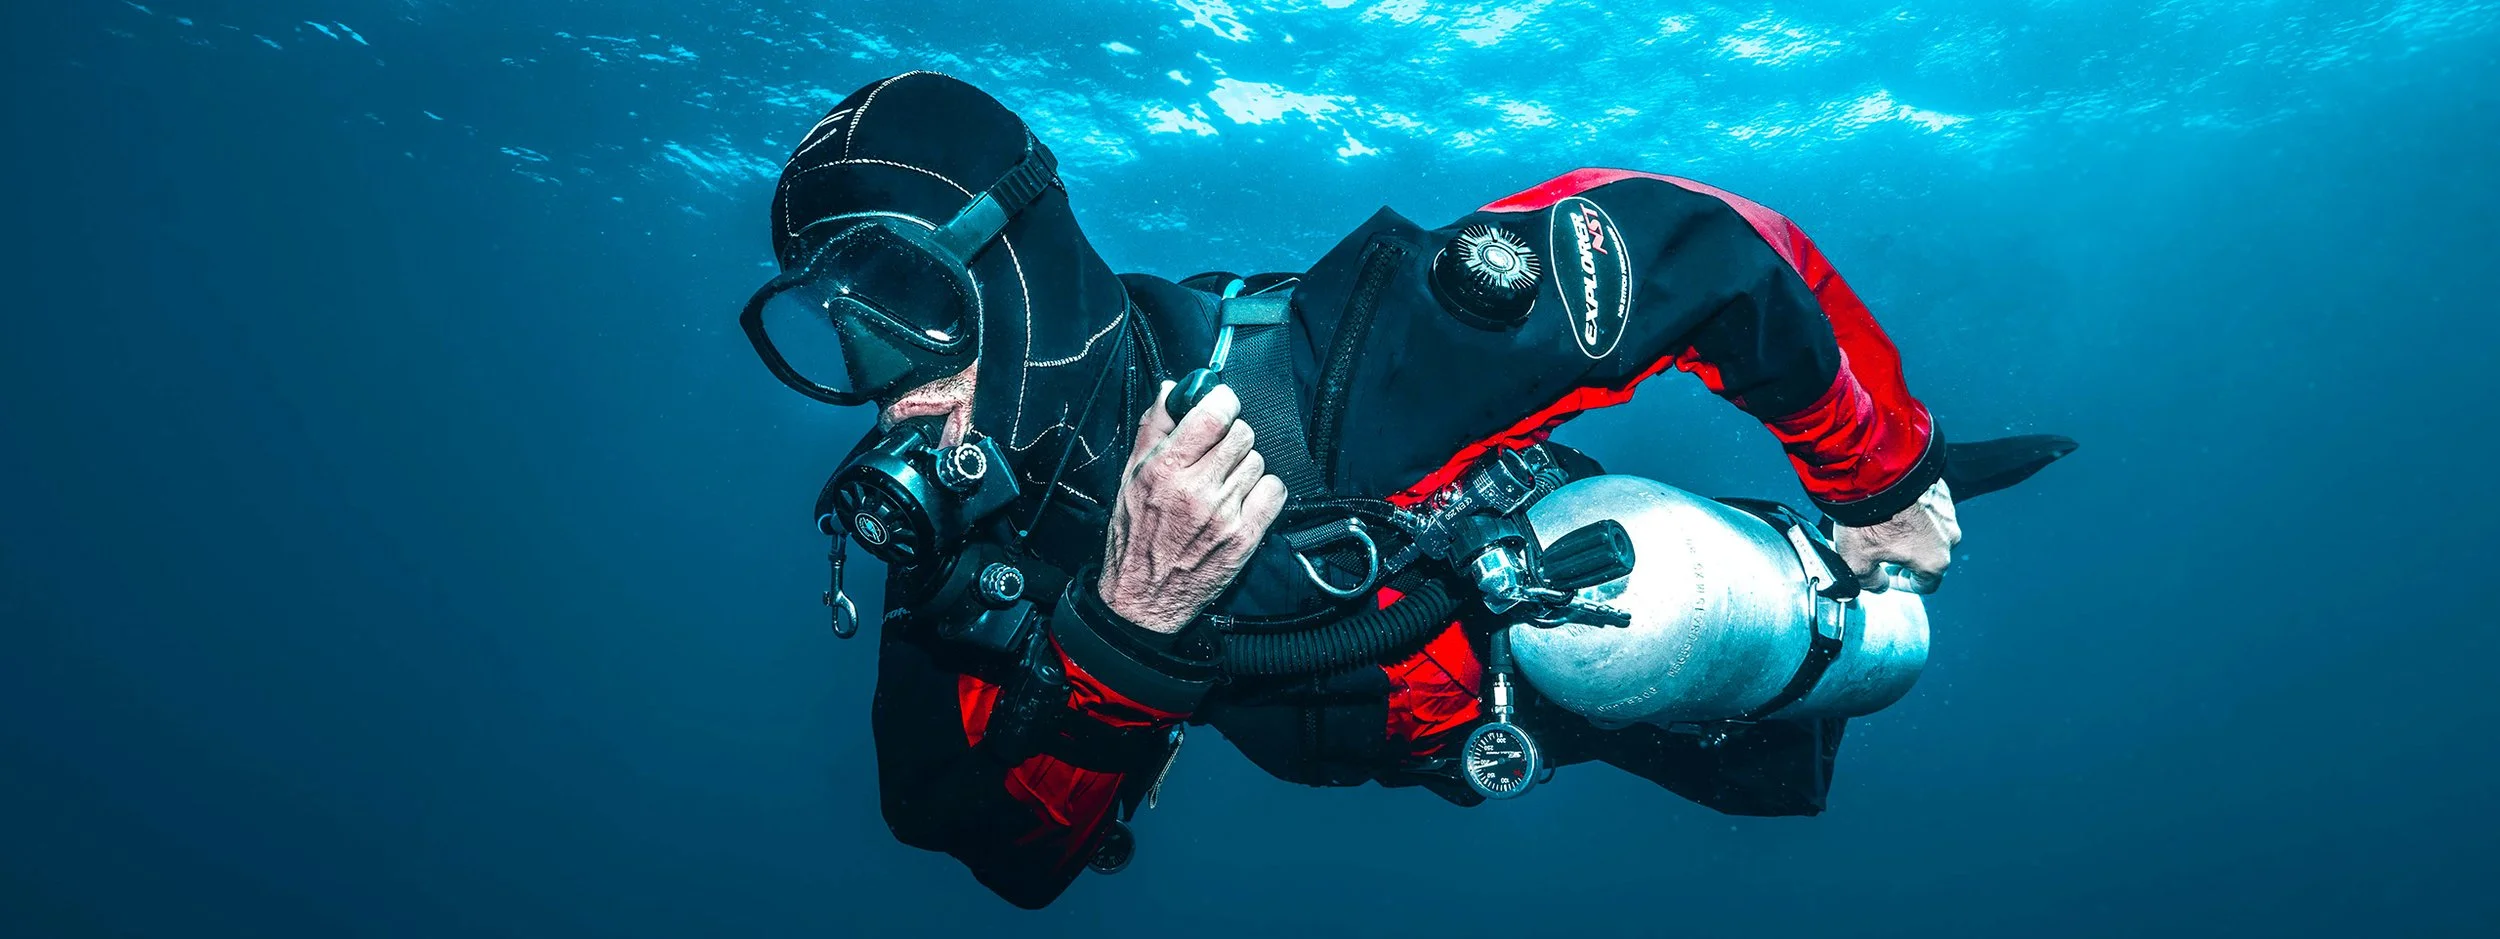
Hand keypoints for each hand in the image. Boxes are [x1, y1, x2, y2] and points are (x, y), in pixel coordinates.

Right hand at [1098, 382, 1288, 632]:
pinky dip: (1264, 490)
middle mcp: (1197, 490)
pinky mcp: (1245, 537)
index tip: (1220, 406)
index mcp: (1165, 469)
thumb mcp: (1130, 477)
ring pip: (1259, 461)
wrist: (1143, 598)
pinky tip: (1244, 499)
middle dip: (1232, 437)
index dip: (1223, 402)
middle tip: (1218, 452)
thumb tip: (1172, 390)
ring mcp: (1224, 514)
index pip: (1213, 414)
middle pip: (1242, 434)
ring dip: (1245, 467)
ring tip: (1225, 483)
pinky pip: (1275, 491)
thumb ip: (1153, 429)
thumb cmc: (1134, 537)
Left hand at [1833, 479, 1960, 593]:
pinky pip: (1929, 509)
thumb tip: (1878, 585)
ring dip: (1910, 534)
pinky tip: (1891, 508)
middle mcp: (1948, 537)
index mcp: (1933, 560)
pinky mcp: (1941, 492)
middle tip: (1882, 552)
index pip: (1925, 585)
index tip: (1889, 578)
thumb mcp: (1856, 562)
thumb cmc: (1868, 517)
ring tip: (1883, 526)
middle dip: (1905, 558)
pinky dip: (1913, 512)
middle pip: (1928, 557)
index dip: (1904, 585)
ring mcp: (1947, 513)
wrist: (1874, 474)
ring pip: (1930, 532)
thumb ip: (1869, 582)